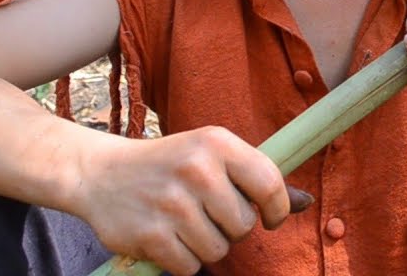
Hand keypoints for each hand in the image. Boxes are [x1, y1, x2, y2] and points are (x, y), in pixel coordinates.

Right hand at [70, 126, 310, 274]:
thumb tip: (305, 203)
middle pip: (244, 225)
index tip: (270, 218)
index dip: (277, 209)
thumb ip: (256, 178)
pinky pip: (190, 267)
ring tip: (184, 222)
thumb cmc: (170, 165)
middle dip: (230, 227)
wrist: (101, 174)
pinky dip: (182, 260)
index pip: (269, 183)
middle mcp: (196, 169)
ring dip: (206, 245)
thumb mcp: (212, 156)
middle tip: (207, 212)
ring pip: (218, 250)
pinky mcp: (151, 235)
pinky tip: (167, 236)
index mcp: (216, 143)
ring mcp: (172, 204)